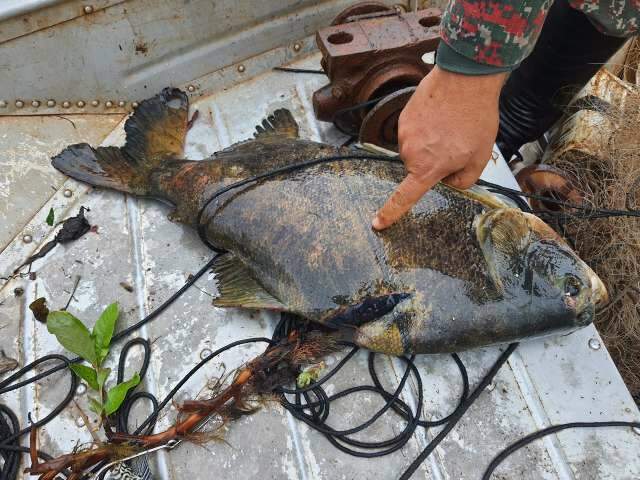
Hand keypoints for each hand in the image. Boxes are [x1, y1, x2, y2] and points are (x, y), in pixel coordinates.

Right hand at [372, 66, 506, 229]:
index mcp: (428, 167)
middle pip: (418, 168)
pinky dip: (426, 128)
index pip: (404, 197)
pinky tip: (442, 116)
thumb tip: (449, 181)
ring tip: (450, 126)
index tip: (377, 223)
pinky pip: (413, 132)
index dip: (390, 212)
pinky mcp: (404, 117)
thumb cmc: (476, 118)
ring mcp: (405, 133)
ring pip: (416, 149)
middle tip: (456, 145)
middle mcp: (411, 153)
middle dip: (434, 162)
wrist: (466, 79)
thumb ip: (464, 180)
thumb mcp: (479, 157)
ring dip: (430, 144)